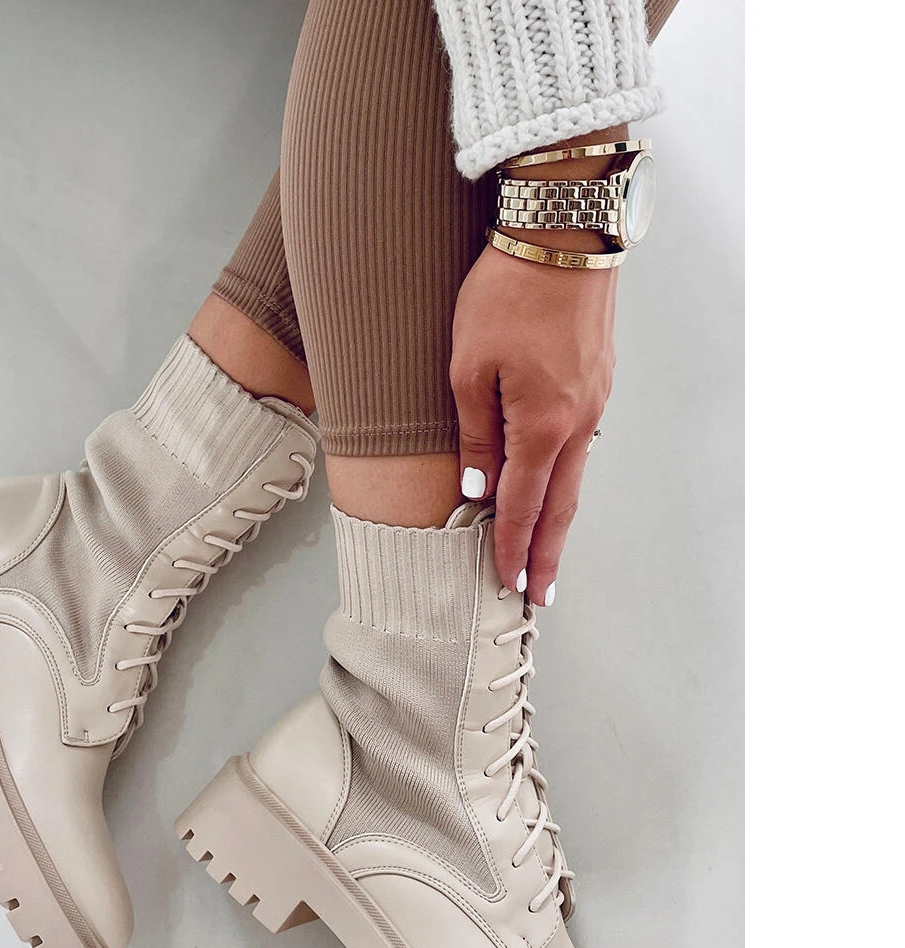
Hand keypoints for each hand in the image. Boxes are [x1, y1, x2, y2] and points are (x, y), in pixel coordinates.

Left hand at [450, 240, 616, 605]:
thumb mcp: (468, 366)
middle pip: (561, 507)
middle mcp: (577, 423)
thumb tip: (480, 489)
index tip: (506, 584)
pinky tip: (555, 490)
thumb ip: (475, 434)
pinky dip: (566, 481)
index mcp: (542, 425)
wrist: (564, 231)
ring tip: (546, 555)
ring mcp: (595, 402)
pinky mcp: (599, 382)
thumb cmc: (507, 292)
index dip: (511, 549)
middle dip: (546, 555)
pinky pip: (581, 447)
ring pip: (575, 478)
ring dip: (558, 522)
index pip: (522, 506)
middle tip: (540, 596)